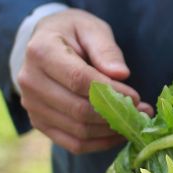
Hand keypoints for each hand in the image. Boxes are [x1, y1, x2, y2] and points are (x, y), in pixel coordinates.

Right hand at [17, 9, 153, 153]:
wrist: (45, 43)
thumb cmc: (73, 33)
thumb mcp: (91, 29)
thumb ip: (106, 49)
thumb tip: (121, 74)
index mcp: (41, 51)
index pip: (78, 79)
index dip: (110, 91)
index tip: (135, 96)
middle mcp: (30, 81)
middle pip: (78, 109)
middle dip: (115, 114)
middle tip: (142, 112)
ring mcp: (31, 105)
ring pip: (77, 130)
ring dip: (111, 130)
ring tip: (135, 121)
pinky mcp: (39, 122)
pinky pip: (72, 143)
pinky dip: (99, 143)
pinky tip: (119, 133)